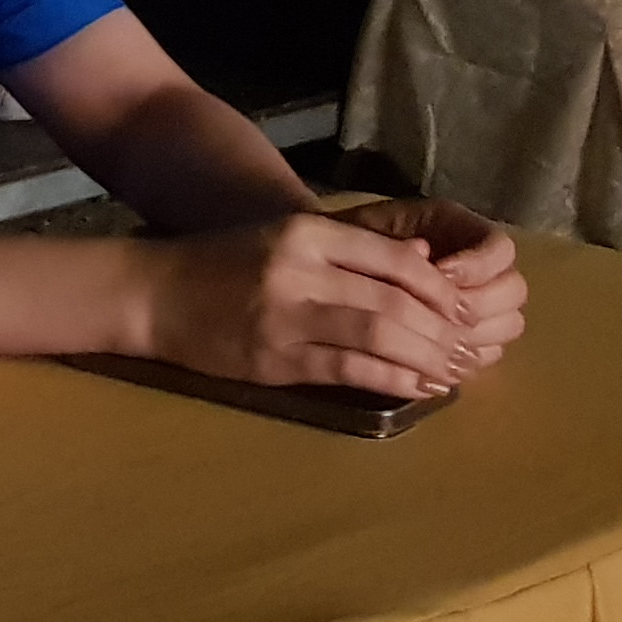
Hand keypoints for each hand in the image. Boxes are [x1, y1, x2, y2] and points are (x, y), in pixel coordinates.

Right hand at [139, 208, 511, 400]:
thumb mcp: (288, 239)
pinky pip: (350, 370)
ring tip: (449, 371)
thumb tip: (423, 260)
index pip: (396, 259)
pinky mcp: (275, 359)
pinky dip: (393, 380)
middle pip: (396, 300)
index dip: (439, 288)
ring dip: (425, 358)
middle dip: (442, 330)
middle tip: (465, 348)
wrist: (157, 293)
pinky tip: (417, 387)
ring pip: (380, 336)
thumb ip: (351, 250)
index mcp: (308, 234)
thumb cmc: (227, 264)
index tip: (460, 309)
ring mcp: (286, 317)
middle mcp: (300, 270)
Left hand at [321, 196, 527, 373]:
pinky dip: (471, 357)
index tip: (441, 272)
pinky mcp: (472, 334)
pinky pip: (491, 352)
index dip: (478, 263)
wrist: (335, 265)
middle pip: (514, 290)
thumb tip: (422, 252)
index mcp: (463, 230)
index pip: (501, 248)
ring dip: (479, 334)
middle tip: (441, 316)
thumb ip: (397, 239)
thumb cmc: (352, 241)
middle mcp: (483, 267)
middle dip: (479, 304)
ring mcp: (483, 302)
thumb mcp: (368, 230)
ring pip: (509, 324)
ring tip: (439, 339)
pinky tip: (441, 358)